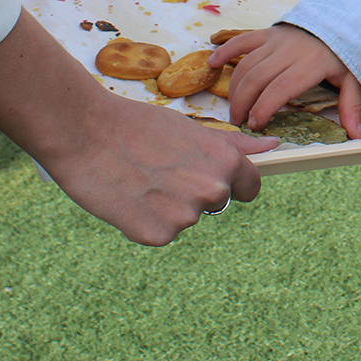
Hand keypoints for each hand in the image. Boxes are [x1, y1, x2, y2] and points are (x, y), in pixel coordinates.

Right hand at [0, 12, 280, 244]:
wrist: (85, 131)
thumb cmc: (138, 125)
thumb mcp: (192, 129)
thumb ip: (234, 146)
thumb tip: (275, 146)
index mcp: (226, 163)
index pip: (249, 188)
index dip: (229, 183)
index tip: (204, 176)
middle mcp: (213, 190)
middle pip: (214, 204)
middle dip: (191, 193)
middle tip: (158, 171)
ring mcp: (185, 216)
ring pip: (183, 219)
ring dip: (165, 208)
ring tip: (139, 180)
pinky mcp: (156, 235)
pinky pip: (158, 234)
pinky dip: (142, 222)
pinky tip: (127, 198)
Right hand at [211, 25, 360, 137]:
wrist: (342, 18)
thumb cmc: (345, 55)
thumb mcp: (354, 80)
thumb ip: (350, 107)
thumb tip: (356, 136)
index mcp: (310, 65)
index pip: (281, 88)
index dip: (264, 107)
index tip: (254, 125)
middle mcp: (289, 51)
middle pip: (258, 78)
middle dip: (243, 103)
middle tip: (238, 123)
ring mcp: (276, 39)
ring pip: (247, 64)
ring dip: (235, 88)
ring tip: (233, 109)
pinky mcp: (267, 32)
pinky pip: (242, 40)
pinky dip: (226, 51)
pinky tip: (212, 64)